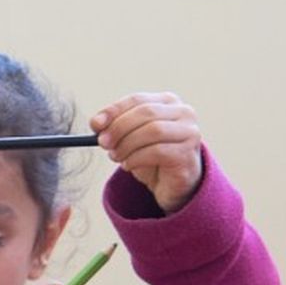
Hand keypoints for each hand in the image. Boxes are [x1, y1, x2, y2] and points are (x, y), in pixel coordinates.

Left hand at [91, 92, 202, 213]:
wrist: (173, 184)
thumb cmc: (152, 157)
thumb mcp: (132, 137)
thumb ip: (117, 126)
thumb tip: (97, 123)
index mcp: (169, 101)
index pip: (138, 100)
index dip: (114, 110)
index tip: (95, 124)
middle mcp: (184, 113)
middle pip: (145, 113)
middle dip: (119, 128)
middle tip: (103, 142)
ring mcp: (189, 133)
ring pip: (152, 131)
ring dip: (127, 144)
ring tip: (116, 156)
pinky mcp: (187, 154)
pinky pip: (157, 151)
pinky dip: (136, 158)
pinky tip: (128, 165)